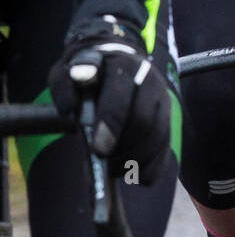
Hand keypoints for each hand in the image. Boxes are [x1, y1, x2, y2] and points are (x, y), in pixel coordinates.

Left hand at [49, 16, 170, 183]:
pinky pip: (165, 152)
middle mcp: (151, 83)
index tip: (98, 150)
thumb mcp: (67, 71)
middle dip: (123, 148)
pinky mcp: (168, 123)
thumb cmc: (88, 73)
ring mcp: (163, 104)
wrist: (117, 63)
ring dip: (134, 161)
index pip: (122, 96)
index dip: (111, 124)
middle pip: (144, 123)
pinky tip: (131, 173)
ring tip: (114, 168)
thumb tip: (70, 110)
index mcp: (124, 67)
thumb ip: (64, 86)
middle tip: (103, 158)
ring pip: (157, 140)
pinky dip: (149, 169)